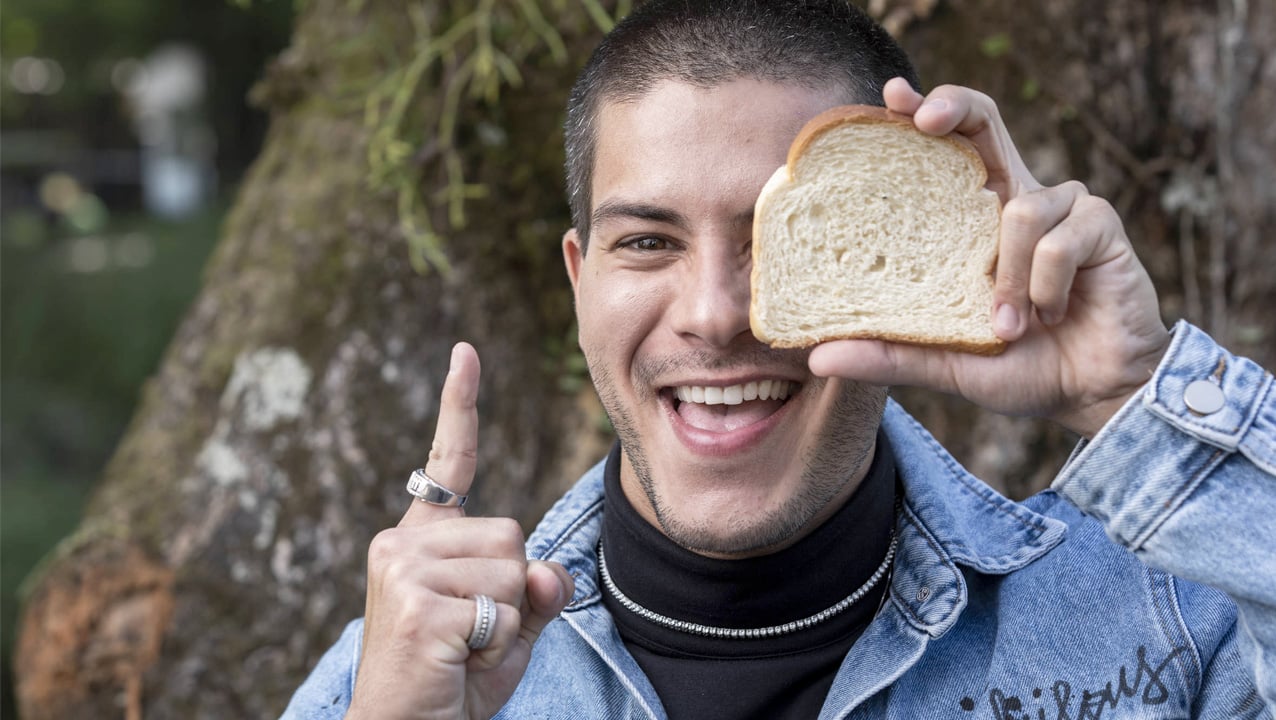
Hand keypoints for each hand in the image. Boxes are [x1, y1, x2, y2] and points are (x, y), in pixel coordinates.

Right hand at [347, 343, 573, 718]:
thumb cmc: (453, 682)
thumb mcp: (508, 630)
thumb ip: (535, 592)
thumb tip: (550, 572)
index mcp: (420, 542)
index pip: (448, 464)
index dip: (461, 406)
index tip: (465, 353)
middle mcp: (402, 544)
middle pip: (513, 535)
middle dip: (514, 595)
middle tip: (472, 637)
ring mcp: (405, 570)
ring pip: (514, 570)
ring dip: (507, 623)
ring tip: (464, 651)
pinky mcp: (418, 604)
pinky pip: (502, 610)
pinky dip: (496, 648)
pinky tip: (458, 663)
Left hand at [808, 78, 1170, 437]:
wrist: (1092, 393)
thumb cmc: (1021, 365)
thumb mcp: (945, 363)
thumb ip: (889, 355)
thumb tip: (817, 359)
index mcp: (975, 220)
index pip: (947, 149)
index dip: (922, 113)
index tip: (889, 97)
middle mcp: (1016, 199)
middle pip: (984, 122)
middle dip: (953, 107)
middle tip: (922, 118)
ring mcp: (1063, 206)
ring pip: (1020, 211)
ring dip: (1007, 279)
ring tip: (1008, 328)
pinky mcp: (1101, 224)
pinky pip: (1059, 242)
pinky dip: (1045, 288)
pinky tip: (1051, 316)